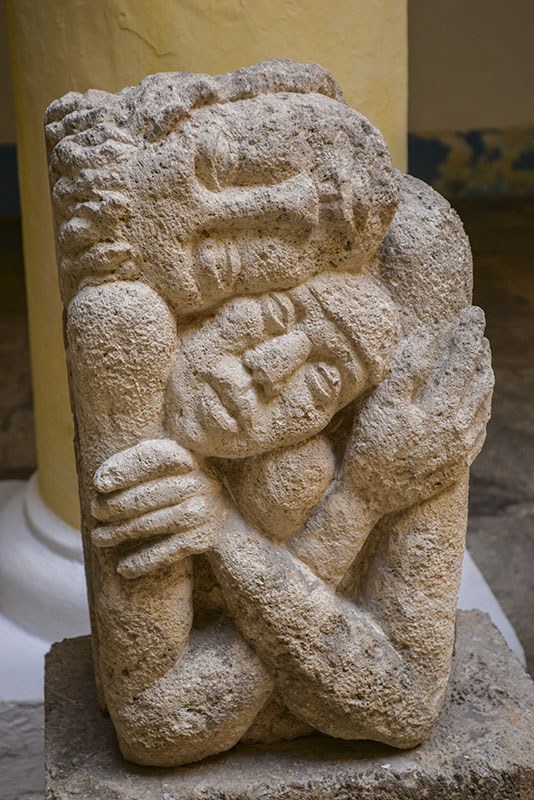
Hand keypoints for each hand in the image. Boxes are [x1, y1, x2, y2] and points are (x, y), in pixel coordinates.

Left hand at [91, 439, 227, 578]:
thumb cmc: (176, 483)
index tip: (99, 484)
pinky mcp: (204, 538)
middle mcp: (200, 481)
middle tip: (94, 513)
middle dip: (115, 506)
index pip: (152, 458)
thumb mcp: (163, 466)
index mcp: (186, 457)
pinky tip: (122, 568)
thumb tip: (100, 484)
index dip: (124, 470)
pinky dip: (143, 561)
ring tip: (99, 538)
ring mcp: (204, 510)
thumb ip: (135, 464)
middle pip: (148, 495)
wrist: (219, 512)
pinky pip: (167, 552)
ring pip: (152, 523)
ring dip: (120, 533)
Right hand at [341, 306, 493, 517]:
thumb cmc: (369, 447)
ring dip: (484, 378)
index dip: (469, 334)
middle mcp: (460, 429)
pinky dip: (482, 407)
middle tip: (477, 331)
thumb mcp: (382, 403)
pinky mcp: (458, 464)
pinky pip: (480, 429)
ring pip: (484, 405)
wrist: (370, 498)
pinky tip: (477, 402)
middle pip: (480, 381)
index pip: (464, 361)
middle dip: (479, 352)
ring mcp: (462, 449)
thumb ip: (407, 368)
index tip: (473, 312)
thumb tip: (427, 336)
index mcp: (443, 410)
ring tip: (480, 359)